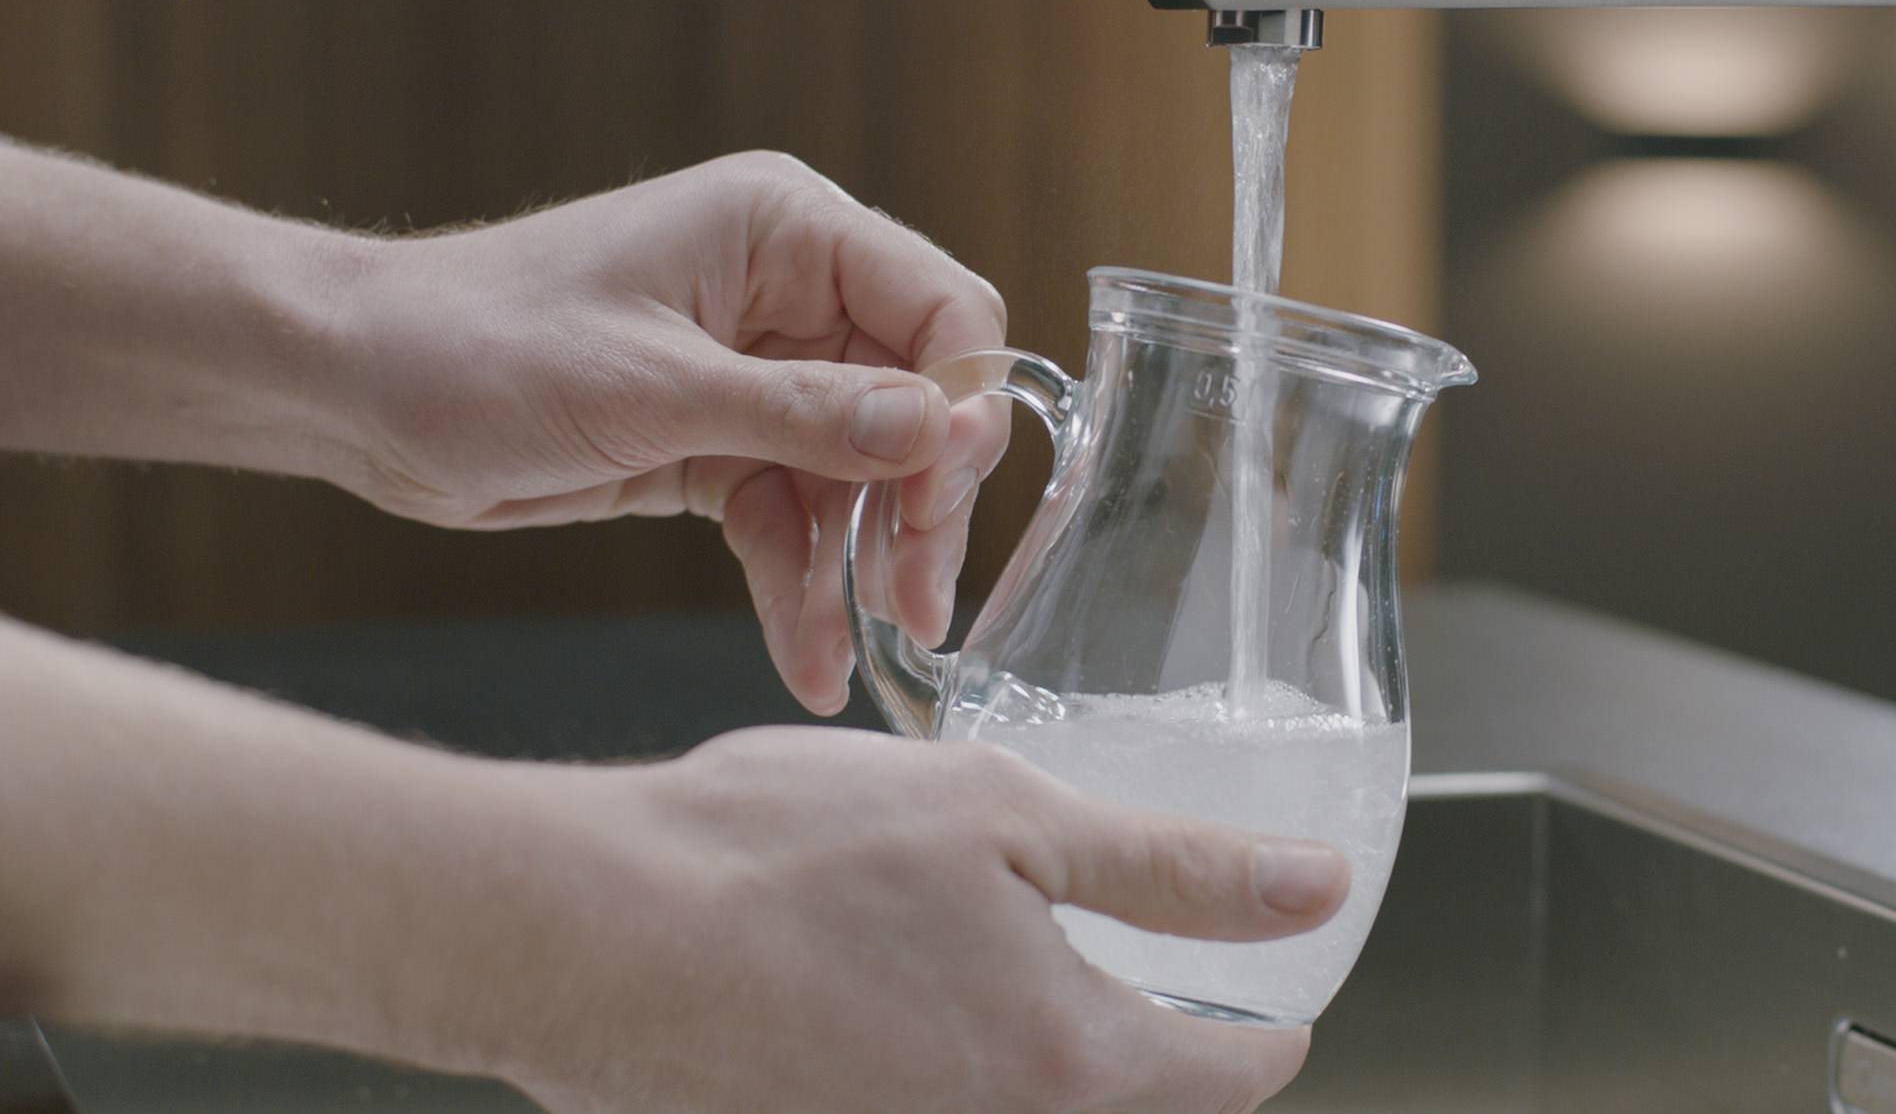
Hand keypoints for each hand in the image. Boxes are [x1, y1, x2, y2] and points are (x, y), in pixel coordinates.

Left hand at [341, 152, 1008, 712]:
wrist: (352, 393)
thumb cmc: (479, 346)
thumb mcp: (651, 387)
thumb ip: (804, 414)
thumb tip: (938, 432)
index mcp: (787, 231)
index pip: (939, 309)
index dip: (961, 405)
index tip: (943, 497)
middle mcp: (789, 296)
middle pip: (914, 406)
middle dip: (917, 508)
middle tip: (917, 605)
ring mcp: (758, 375)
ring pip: (859, 478)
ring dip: (860, 567)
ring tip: (862, 655)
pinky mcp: (718, 445)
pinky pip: (792, 519)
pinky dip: (801, 586)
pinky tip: (810, 658)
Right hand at [497, 729, 1348, 1112]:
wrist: (579, 932)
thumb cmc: (780, 857)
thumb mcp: (1009, 814)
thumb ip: (1171, 868)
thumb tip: (1311, 891)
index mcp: (1065, 1060)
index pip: (1231, 1078)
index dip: (1270, 1026)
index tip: (1279, 995)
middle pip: (1129, 1105)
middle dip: (1164, 1045)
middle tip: (1163, 963)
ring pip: (1026, 1107)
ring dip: (1046, 1044)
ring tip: (1016, 947)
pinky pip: (930, 1104)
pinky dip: (951, 1052)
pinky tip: (902, 973)